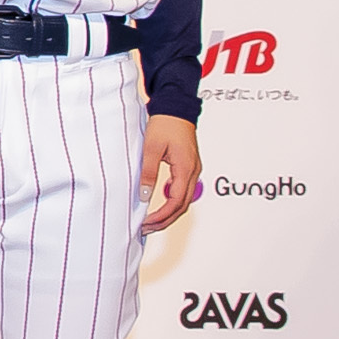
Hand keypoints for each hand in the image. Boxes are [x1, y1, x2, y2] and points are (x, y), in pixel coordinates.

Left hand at [138, 114, 198, 230]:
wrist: (175, 109)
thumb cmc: (164, 125)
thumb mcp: (151, 148)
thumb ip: (148, 172)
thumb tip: (145, 195)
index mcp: (186, 169)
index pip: (176, 202)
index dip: (161, 216)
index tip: (146, 223)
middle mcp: (193, 172)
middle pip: (182, 206)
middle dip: (164, 220)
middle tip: (146, 228)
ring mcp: (193, 171)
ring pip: (183, 200)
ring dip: (168, 213)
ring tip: (150, 221)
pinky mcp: (188, 168)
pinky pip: (182, 190)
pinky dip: (171, 202)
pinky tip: (157, 204)